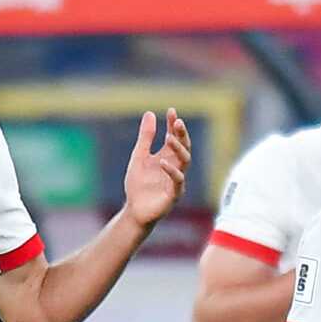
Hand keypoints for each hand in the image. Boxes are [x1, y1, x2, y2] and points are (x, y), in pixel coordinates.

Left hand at [121, 110, 192, 227]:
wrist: (135, 209)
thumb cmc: (138, 184)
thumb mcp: (139, 156)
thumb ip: (145, 138)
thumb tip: (150, 113)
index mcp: (167, 156)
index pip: (174, 137)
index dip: (173, 124)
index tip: (172, 111)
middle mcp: (175, 166)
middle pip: (184, 147)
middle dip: (181, 134)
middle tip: (178, 122)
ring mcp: (176, 179)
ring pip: (185, 161)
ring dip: (178, 148)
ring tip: (169, 138)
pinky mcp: (174, 193)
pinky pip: (178, 181)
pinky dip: (172, 171)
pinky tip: (163, 161)